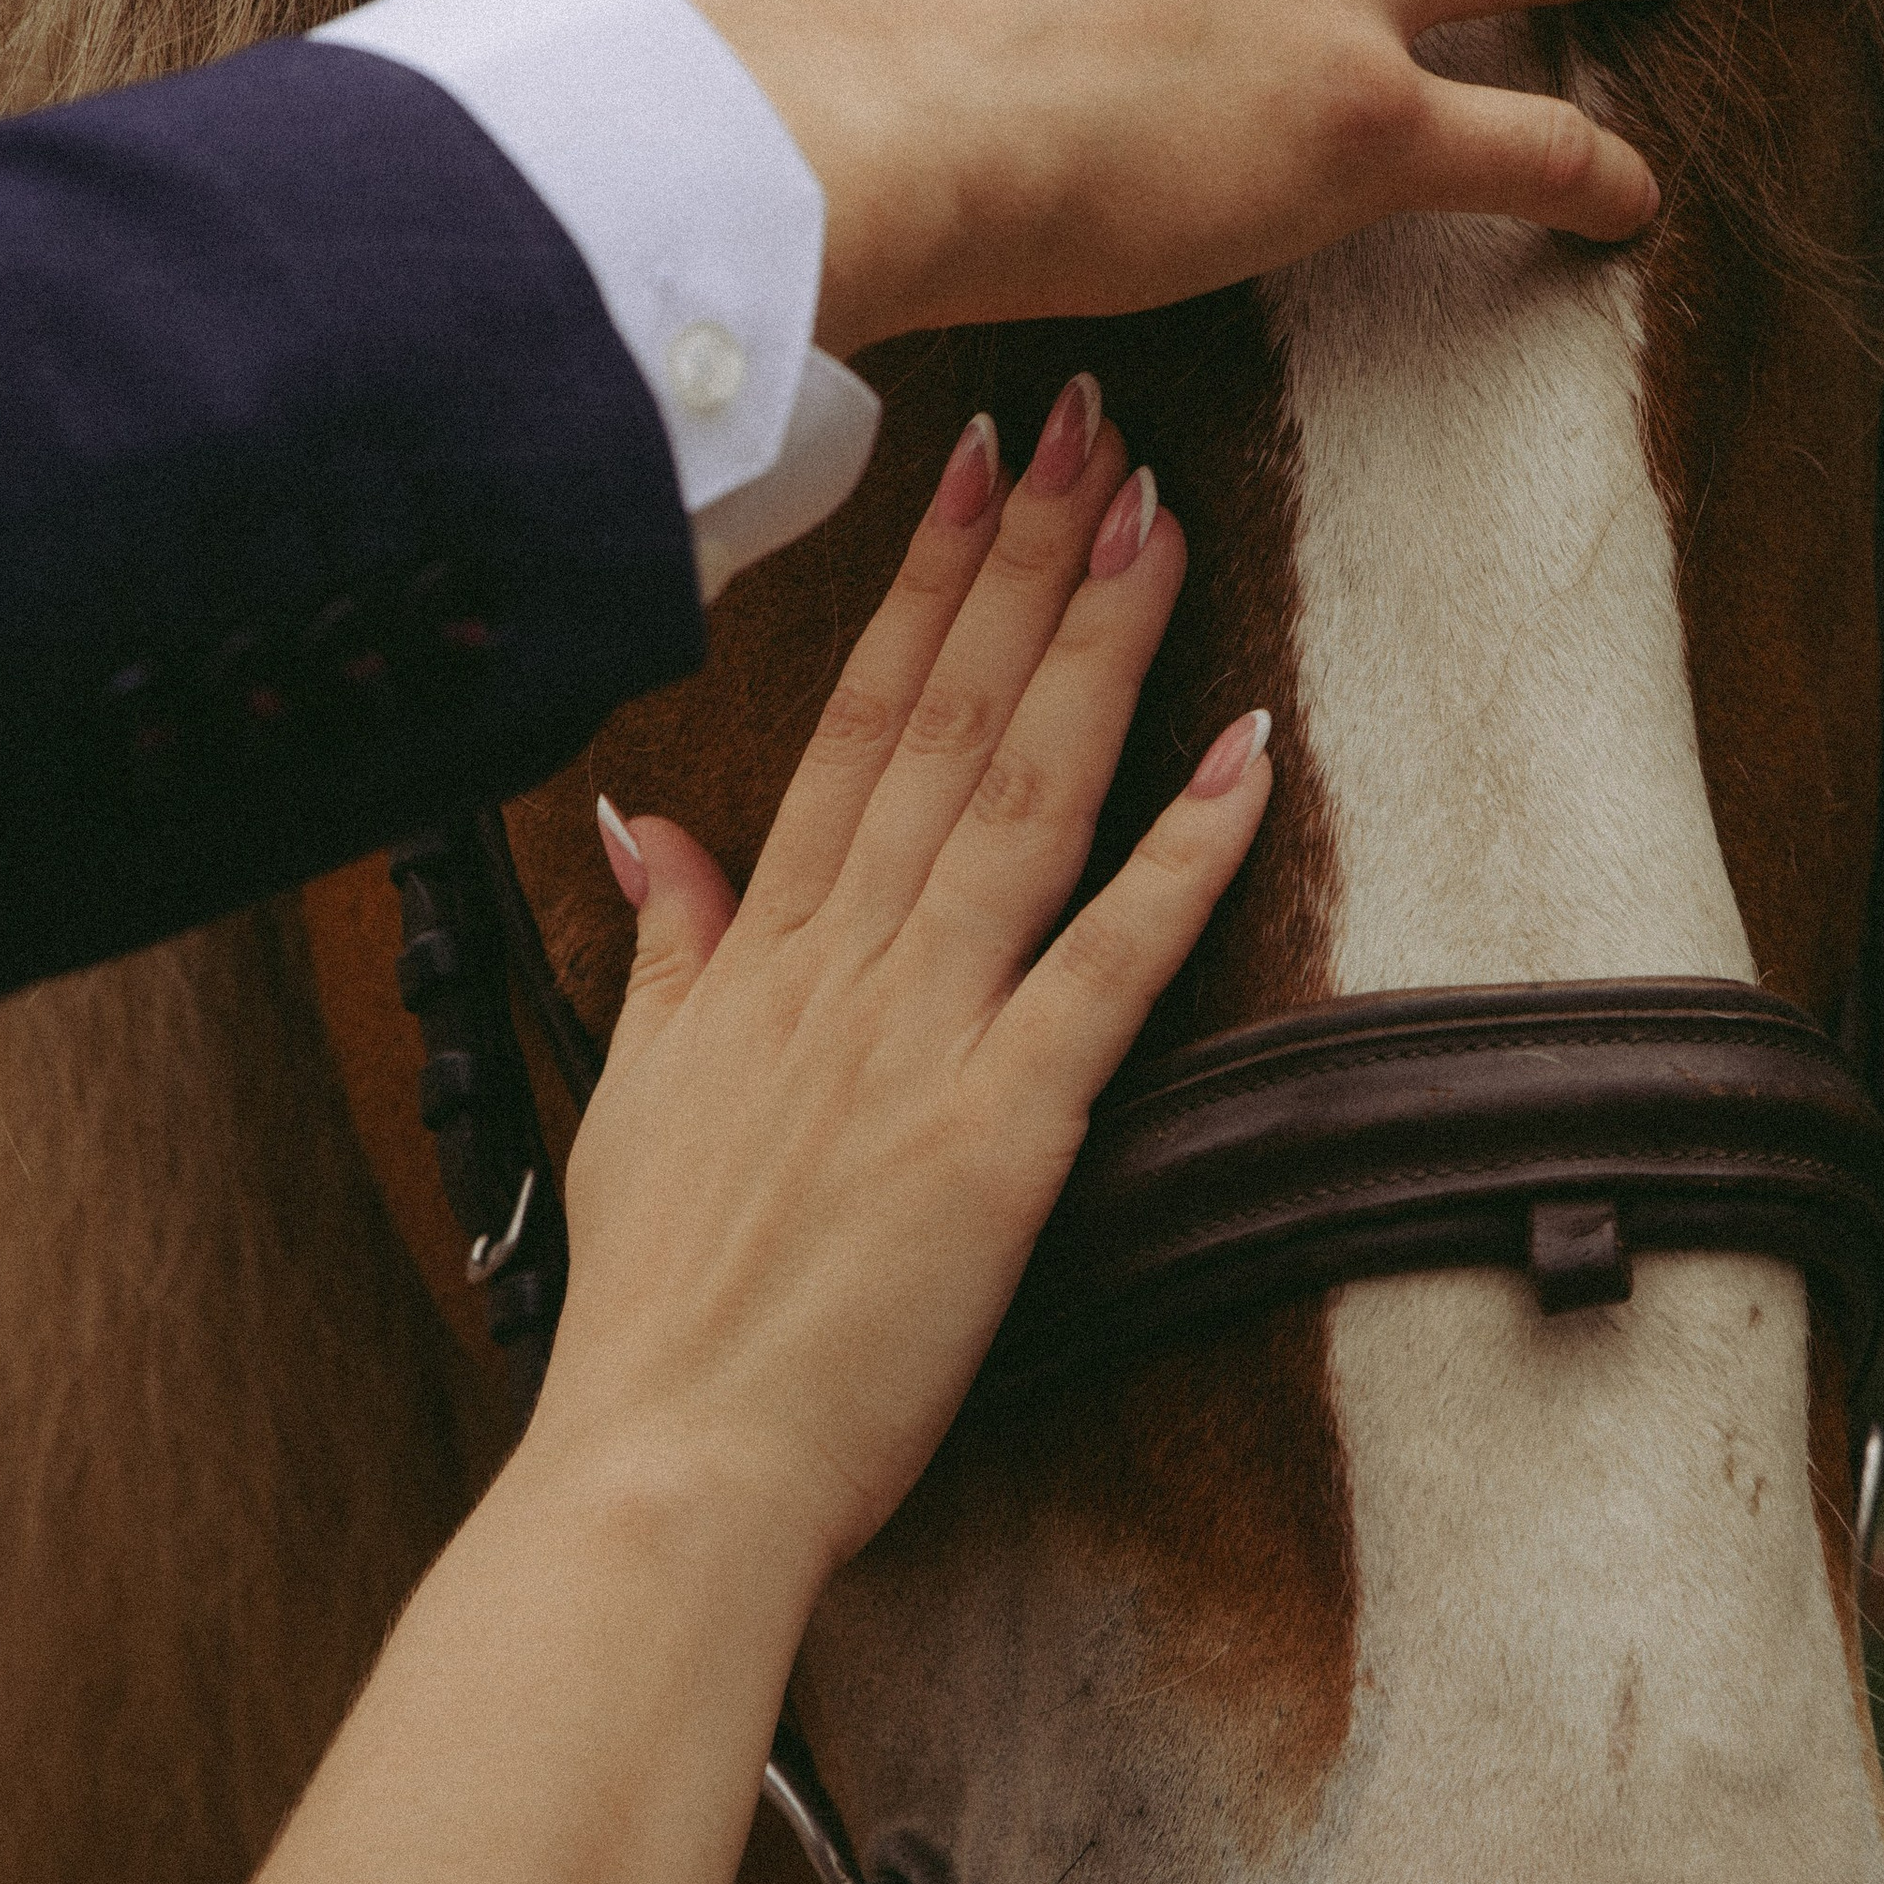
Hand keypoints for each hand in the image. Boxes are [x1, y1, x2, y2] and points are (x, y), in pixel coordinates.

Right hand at [531, 378, 1262, 1586]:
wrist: (665, 1464)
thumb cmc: (661, 1308)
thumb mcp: (639, 1095)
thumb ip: (667, 945)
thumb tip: (644, 824)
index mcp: (766, 950)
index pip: (857, 720)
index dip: (928, 581)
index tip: (974, 460)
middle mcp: (845, 961)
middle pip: (949, 719)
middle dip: (1026, 557)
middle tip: (1090, 420)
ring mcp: (923, 1033)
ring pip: (1022, 797)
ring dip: (1097, 648)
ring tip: (1157, 515)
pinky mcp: (1001, 1126)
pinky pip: (1105, 963)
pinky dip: (1178, 856)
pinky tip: (1243, 749)